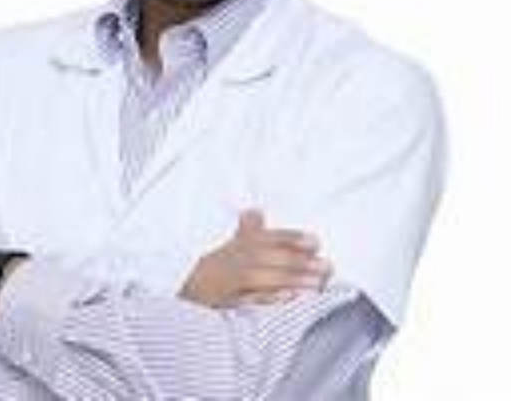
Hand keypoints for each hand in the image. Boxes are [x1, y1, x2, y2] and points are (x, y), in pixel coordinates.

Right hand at [178, 209, 330, 307]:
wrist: (184, 289)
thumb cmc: (212, 268)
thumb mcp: (228, 244)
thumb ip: (246, 229)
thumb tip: (255, 210)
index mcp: (238, 243)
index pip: (267, 237)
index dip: (291, 238)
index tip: (315, 241)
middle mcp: (234, 258)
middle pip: (270, 257)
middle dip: (299, 262)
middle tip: (326, 267)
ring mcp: (230, 280)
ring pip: (264, 278)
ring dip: (291, 280)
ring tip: (317, 284)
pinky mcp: (226, 299)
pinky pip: (249, 298)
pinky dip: (269, 297)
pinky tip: (289, 297)